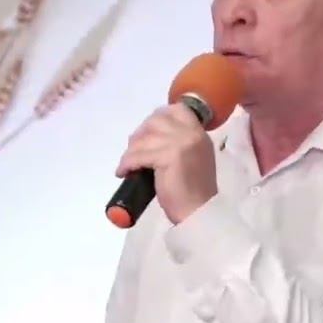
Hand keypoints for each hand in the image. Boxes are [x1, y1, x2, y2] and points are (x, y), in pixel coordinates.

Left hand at [115, 104, 216, 224]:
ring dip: (131, 151)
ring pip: (144, 138)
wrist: (199, 212)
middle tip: (133, 150)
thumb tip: (150, 137)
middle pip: (156, 119)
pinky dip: (126, 164)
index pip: (178, 109)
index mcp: (199, 133)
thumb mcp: (192, 158)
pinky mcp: (168, 157)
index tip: (147, 133)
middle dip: (140, 133)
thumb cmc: (194, 192)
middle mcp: (192, 134)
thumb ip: (179, 144)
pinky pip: (138, 155)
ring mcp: (181, 143)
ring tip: (127, 164)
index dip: (158, 117)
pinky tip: (123, 172)